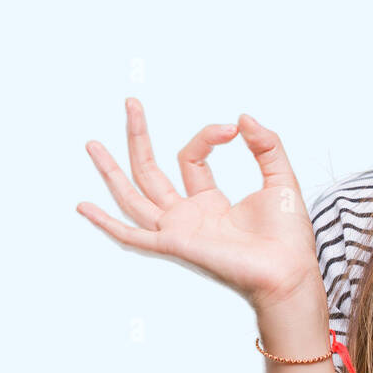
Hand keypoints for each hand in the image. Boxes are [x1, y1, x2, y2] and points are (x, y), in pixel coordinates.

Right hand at [76, 97, 322, 311]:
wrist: (288, 269)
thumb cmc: (286, 234)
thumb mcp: (279, 177)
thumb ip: (266, 145)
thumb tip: (243, 118)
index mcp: (209, 201)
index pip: (191, 157)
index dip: (207, 136)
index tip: (232, 128)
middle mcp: (188, 215)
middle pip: (151, 171)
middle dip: (138, 136)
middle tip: (131, 103)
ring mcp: (177, 230)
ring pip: (134, 197)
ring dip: (112, 171)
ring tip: (92, 144)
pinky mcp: (174, 245)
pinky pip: (132, 235)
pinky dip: (106, 223)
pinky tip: (84, 206)